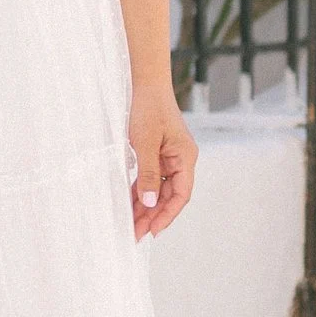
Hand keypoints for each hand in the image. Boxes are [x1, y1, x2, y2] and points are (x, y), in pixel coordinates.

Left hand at [127, 81, 195, 239]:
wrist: (144, 83)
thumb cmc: (147, 108)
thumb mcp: (145, 143)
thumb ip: (149, 174)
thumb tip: (150, 203)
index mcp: (185, 158)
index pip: (181, 195)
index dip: (167, 215)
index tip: (152, 231)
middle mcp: (181, 160)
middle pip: (170, 196)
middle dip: (154, 215)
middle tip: (135, 233)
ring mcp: (170, 157)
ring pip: (160, 190)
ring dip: (146, 206)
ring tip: (131, 224)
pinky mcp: (158, 153)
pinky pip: (152, 179)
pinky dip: (141, 191)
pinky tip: (130, 204)